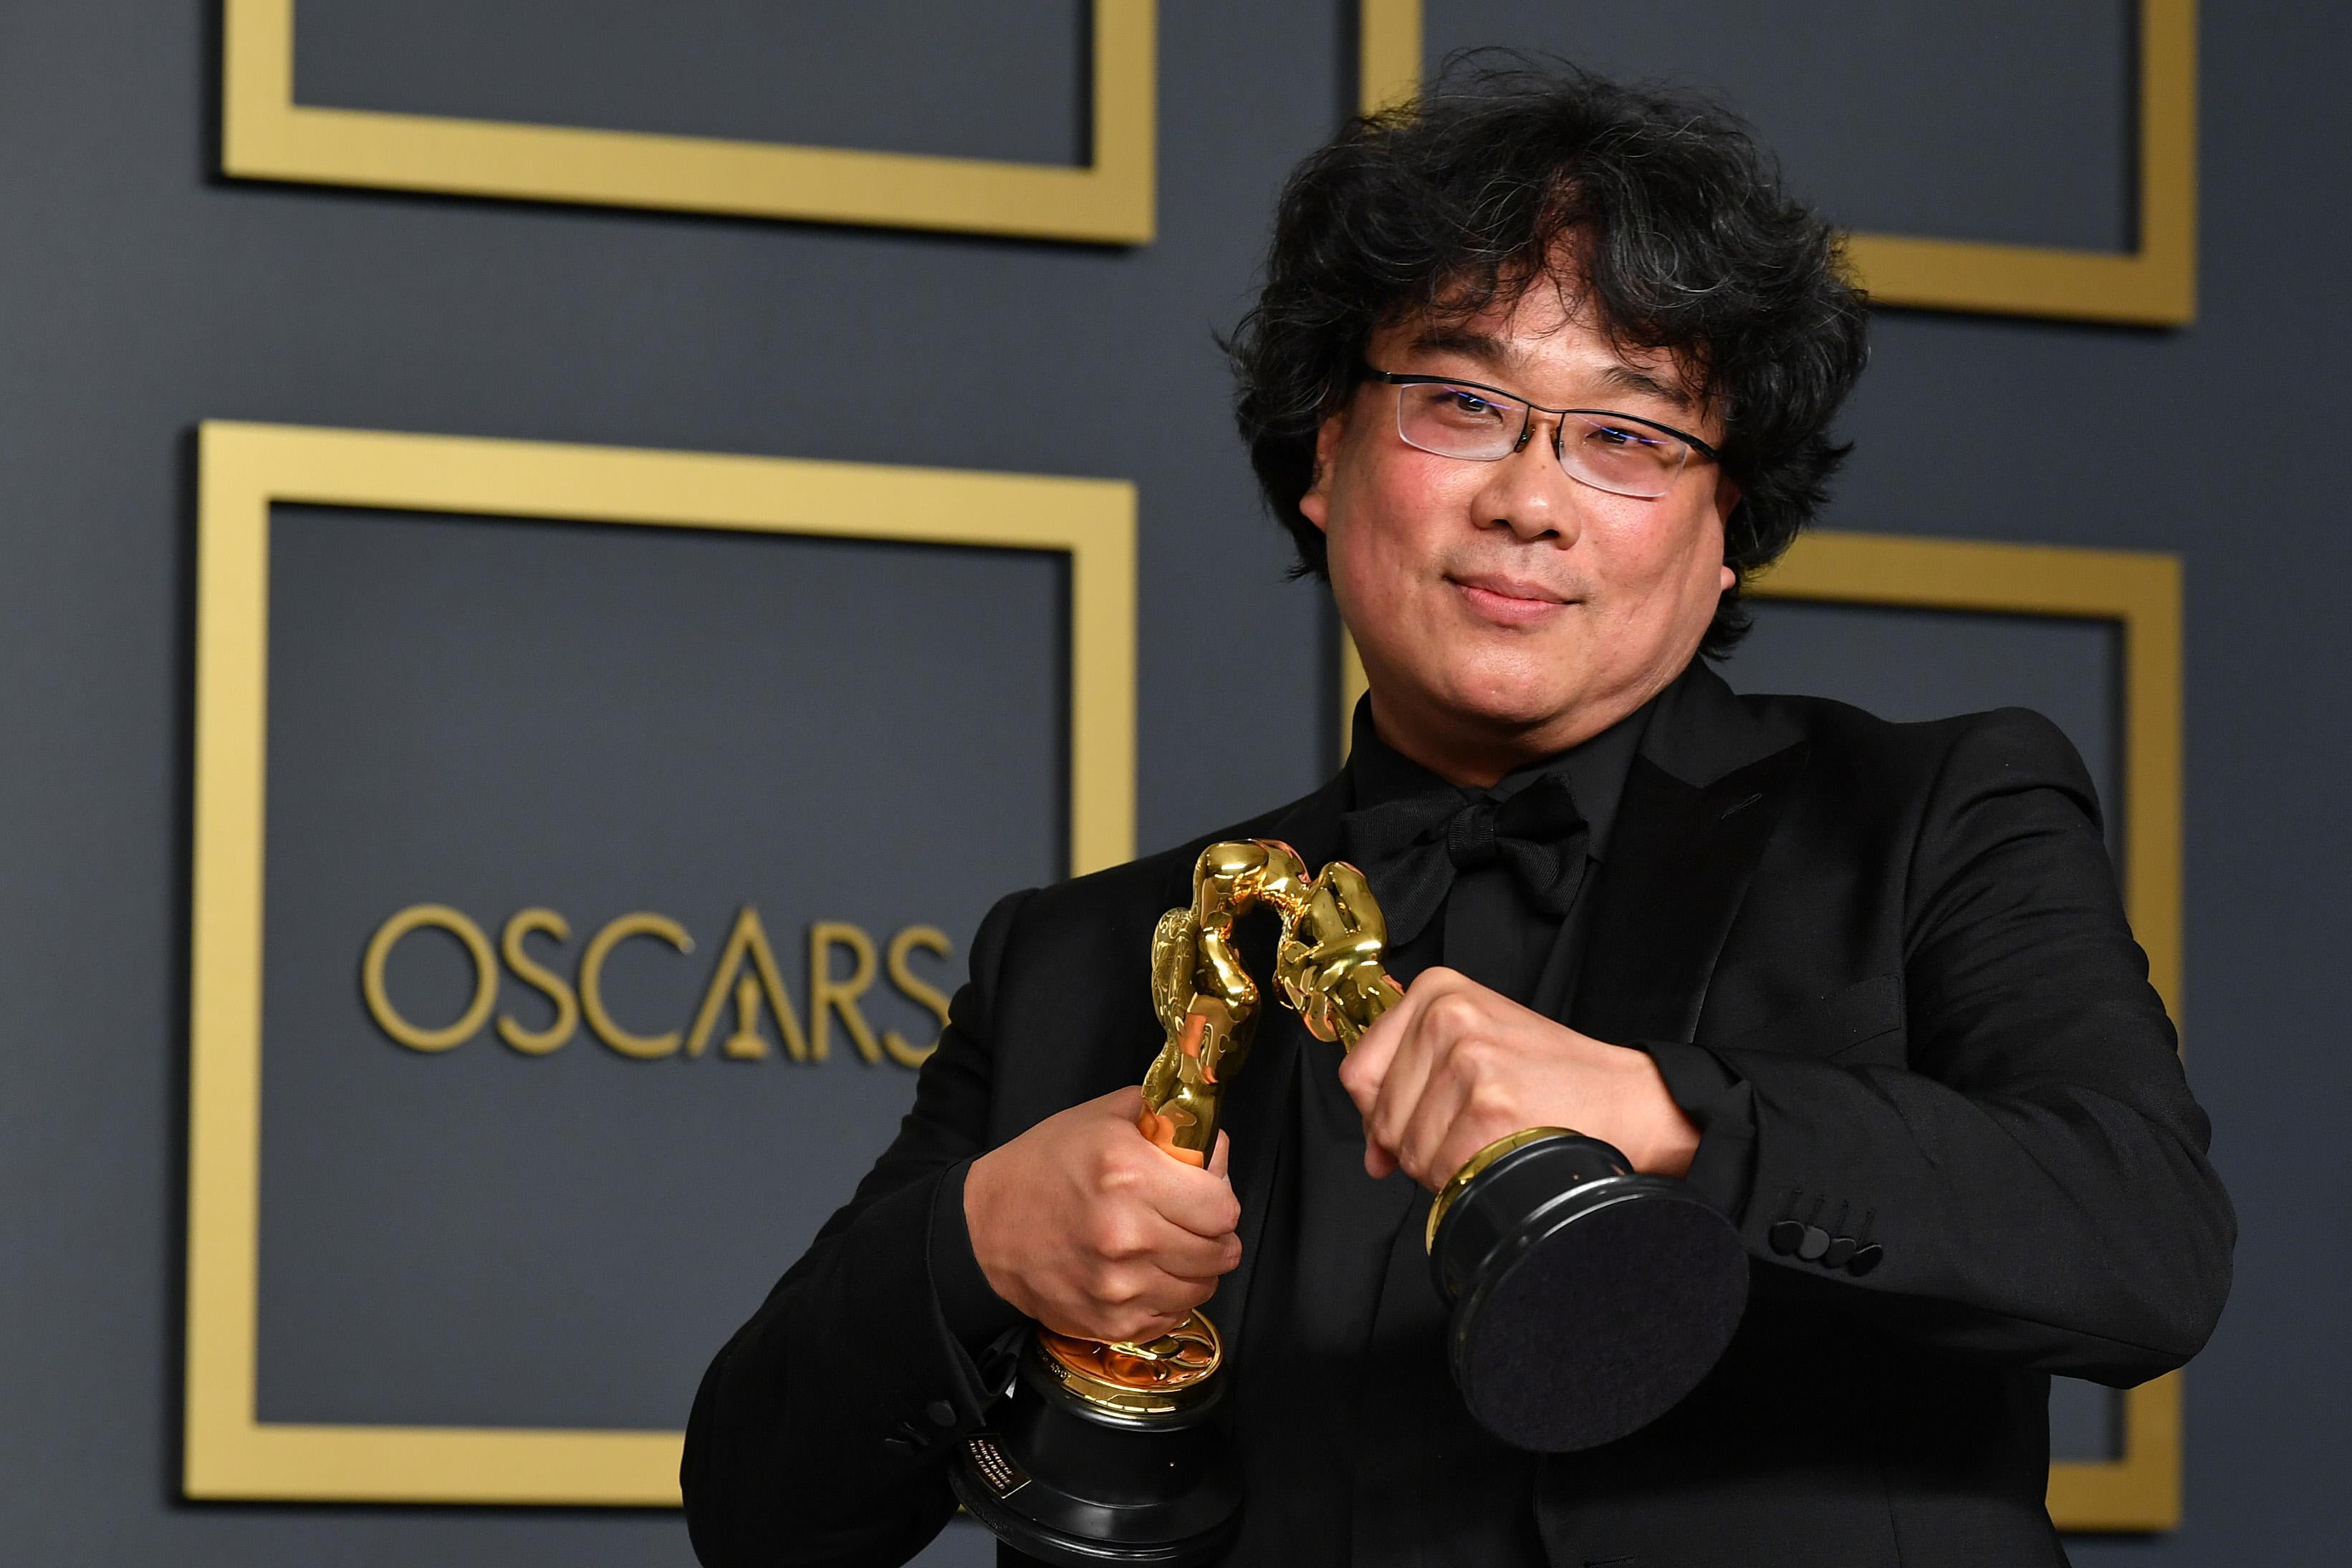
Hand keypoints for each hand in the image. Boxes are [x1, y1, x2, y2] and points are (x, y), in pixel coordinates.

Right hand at [964, 1087, 1240, 1344]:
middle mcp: (1127, 1235)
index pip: (1223, 1208)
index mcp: (1130, 1175)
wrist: (984, 1226)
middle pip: (1220, 1251)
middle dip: (1212, 1234)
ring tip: (1163, 1245)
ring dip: (1192, 1268)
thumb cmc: (1046, 1167)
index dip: (1218, 1198)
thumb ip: (1169, 1124)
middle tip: (1188, 1220)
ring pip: (1202, 1288)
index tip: (1203, 1194)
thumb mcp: (1106, 1118)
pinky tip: (1142, 1272)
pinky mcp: (1110, 1323)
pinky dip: (1167, 1296)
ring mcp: (1118, 1286)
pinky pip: (1172, 1315)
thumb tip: (1215, 1149)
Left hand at [1337, 967, 1699, 1188]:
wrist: (1626, 1098)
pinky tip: (1502, 1156)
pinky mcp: (1489, 1105)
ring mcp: (1468, 1059)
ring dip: (1443, 1166)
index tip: (1413, 1122)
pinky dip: (1466, 1181)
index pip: (1359, 1071)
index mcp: (1436, 991)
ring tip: (1491, 1141)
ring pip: (1409, 1149)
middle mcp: (1447, 1016)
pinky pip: (1442, 1169)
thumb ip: (1410, 1086)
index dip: (1378, 1112)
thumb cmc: (1551, 1078)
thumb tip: (1373, 1154)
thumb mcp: (1475, 1048)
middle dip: (1416, 1145)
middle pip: (1381, 1115)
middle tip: (1471, 1133)